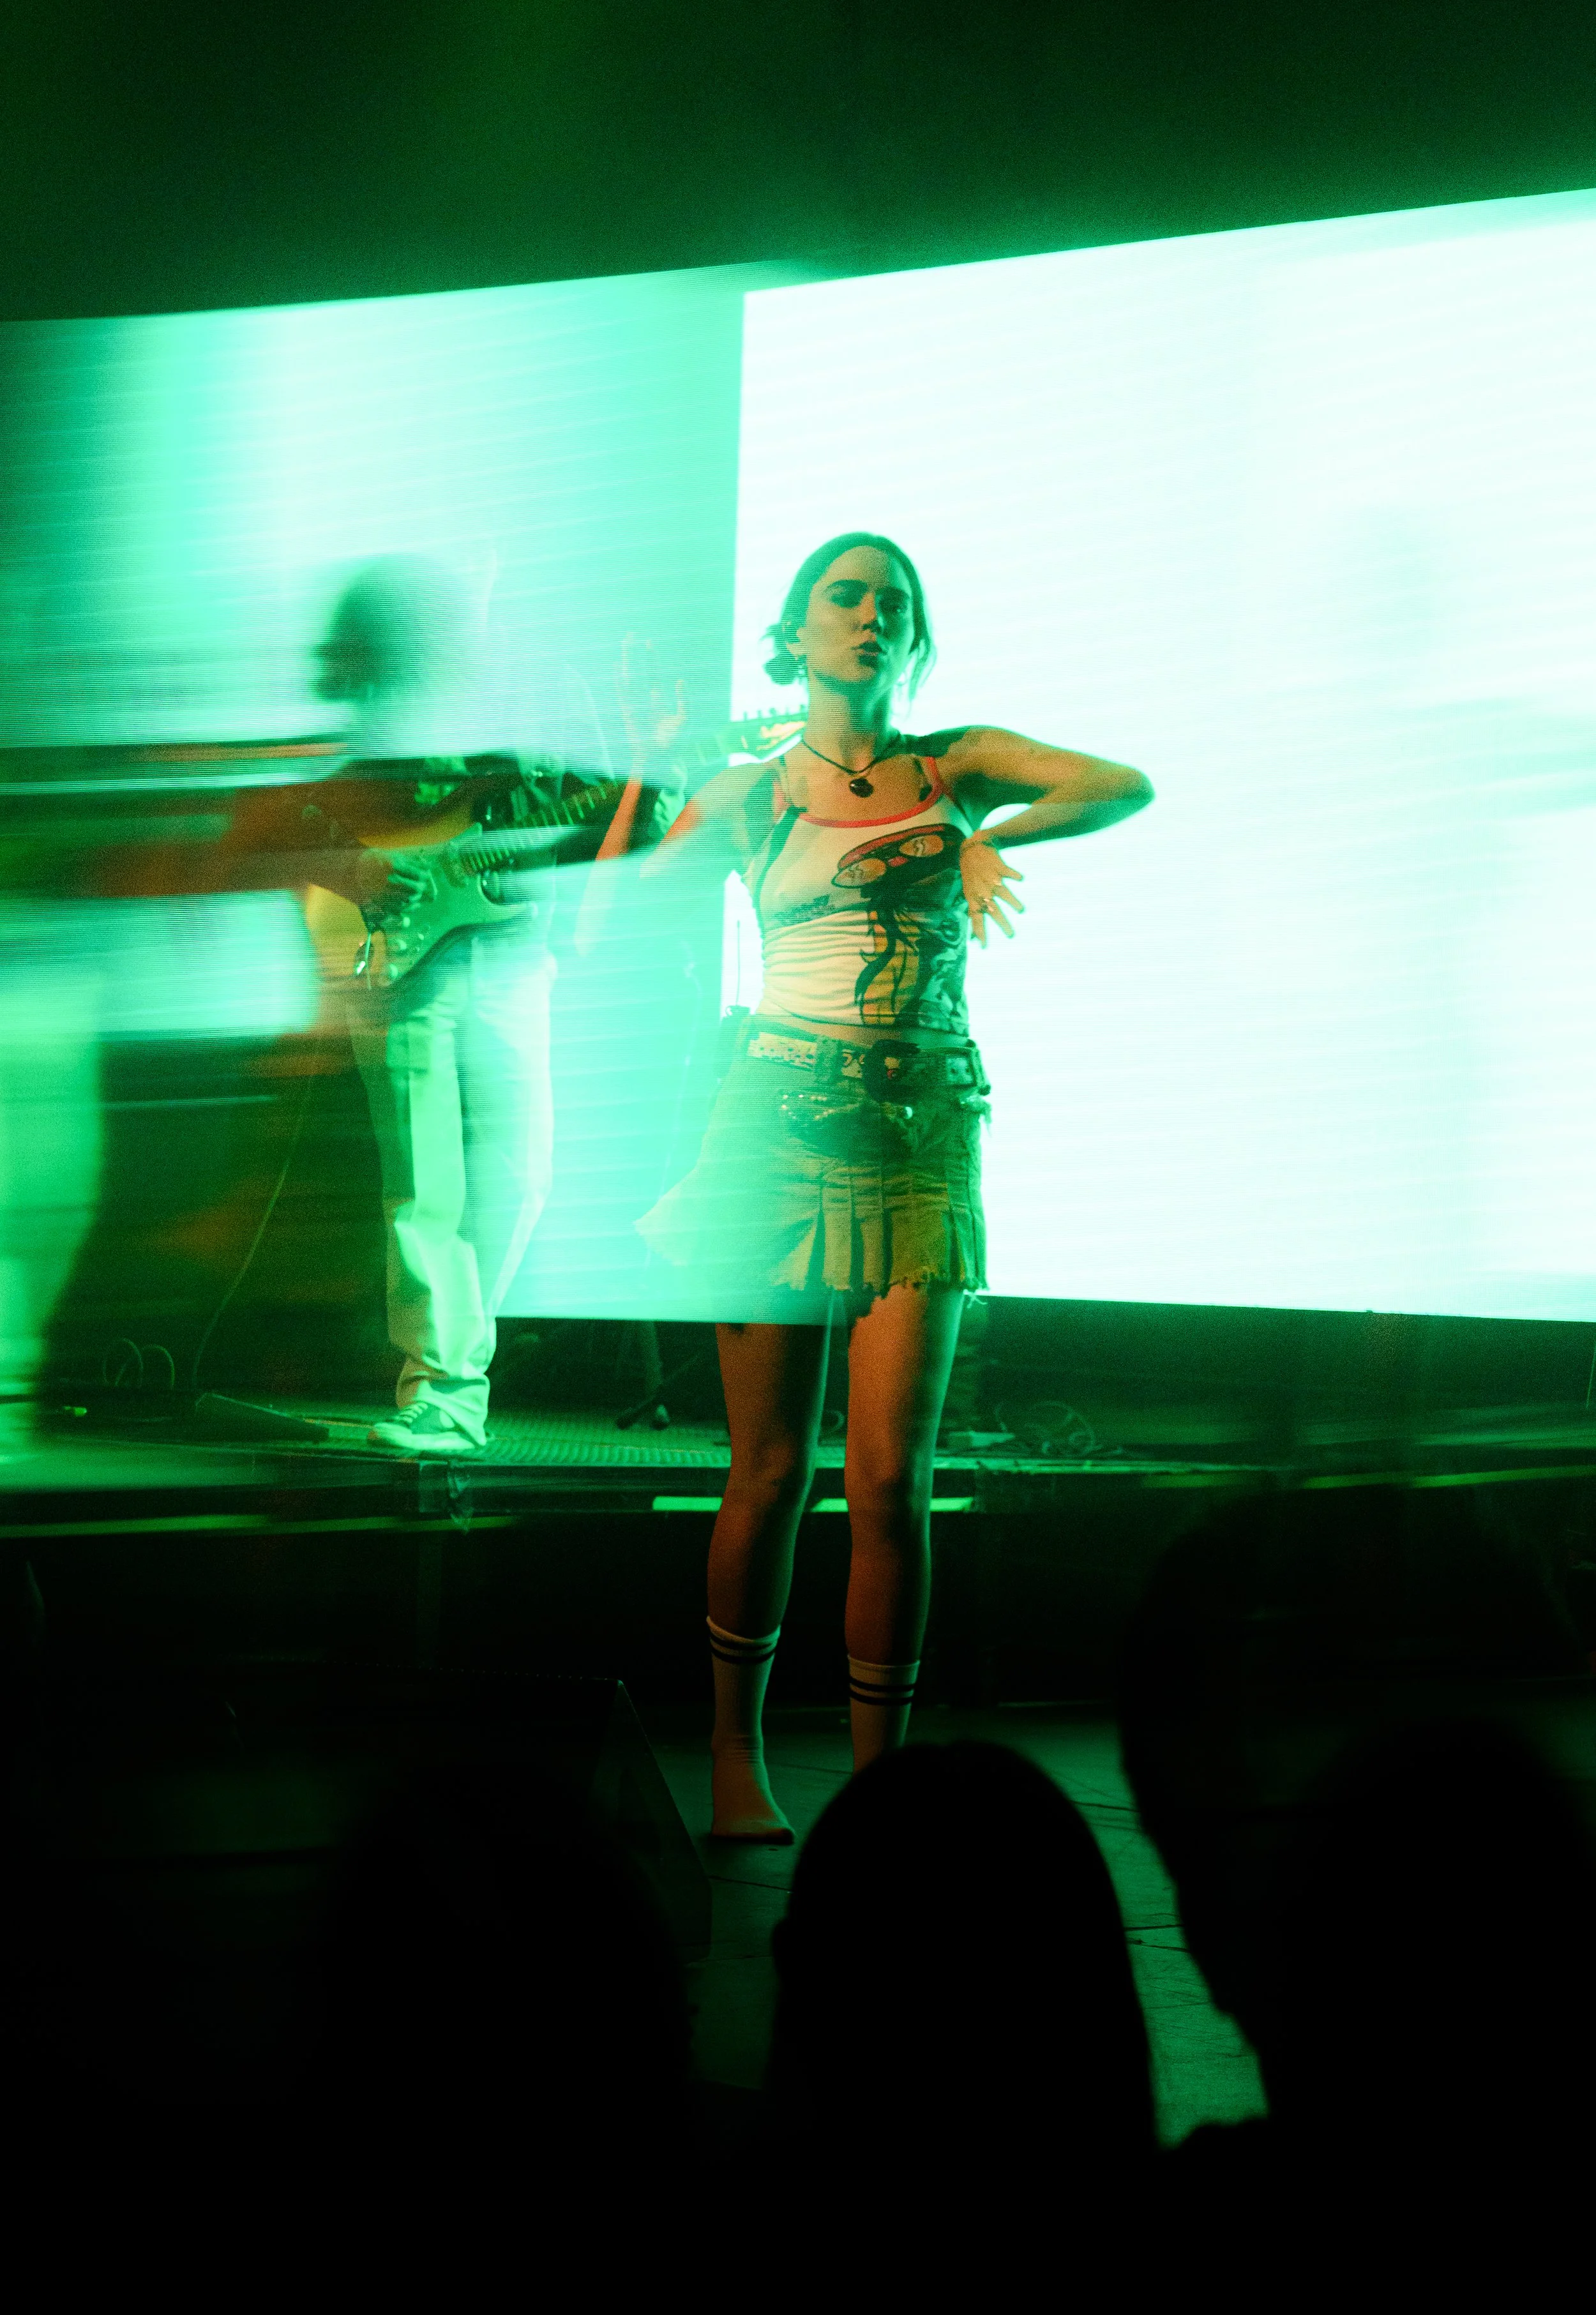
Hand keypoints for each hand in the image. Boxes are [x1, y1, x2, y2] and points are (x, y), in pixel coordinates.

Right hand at [356, 849, 432, 918]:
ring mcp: (386, 894)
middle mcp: (391, 881)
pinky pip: (401, 909)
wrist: (351, 870)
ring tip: (414, 893)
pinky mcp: (382, 904)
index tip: (423, 875)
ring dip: (416, 897)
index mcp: (394, 866)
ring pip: (410, 900)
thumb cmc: (373, 859)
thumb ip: (410, 862)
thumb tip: (427, 868)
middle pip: (416, 889)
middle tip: (420, 885)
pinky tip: (410, 902)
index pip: (418, 874)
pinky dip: (409, 907)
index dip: (424, 875)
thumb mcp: (391, 855)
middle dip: (421, 887)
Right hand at [616, 633, 688, 764]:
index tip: (648, 642)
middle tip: (630, 635)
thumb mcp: (684, 719)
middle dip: (634, 653)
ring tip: (624, 645)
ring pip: (629, 677)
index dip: (650, 658)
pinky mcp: (628, 713)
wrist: (660, 760)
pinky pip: (623, 693)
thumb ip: (684, 700)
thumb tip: (681, 679)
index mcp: (657, 699)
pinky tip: (617, 668)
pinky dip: (620, 681)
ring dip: (626, 661)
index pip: (652, 673)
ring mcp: (634, 704)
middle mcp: (643, 698)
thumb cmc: (674, 743)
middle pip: (637, 670)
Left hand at [961, 836, 1024, 945]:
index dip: (979, 931)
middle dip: (1001, 923)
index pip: (975, 918)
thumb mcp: (968, 891)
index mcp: (973, 897)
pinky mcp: (998, 867)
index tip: (984, 945)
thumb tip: (972, 933)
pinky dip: (1014, 875)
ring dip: (1011, 901)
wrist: (972, 847)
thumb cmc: (970, 873)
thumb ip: (973, 910)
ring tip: (1021, 910)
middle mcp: (982, 890)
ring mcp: (990, 879)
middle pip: (992, 910)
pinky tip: (1021, 879)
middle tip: (1011, 935)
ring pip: (1002, 892)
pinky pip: (1007, 872)